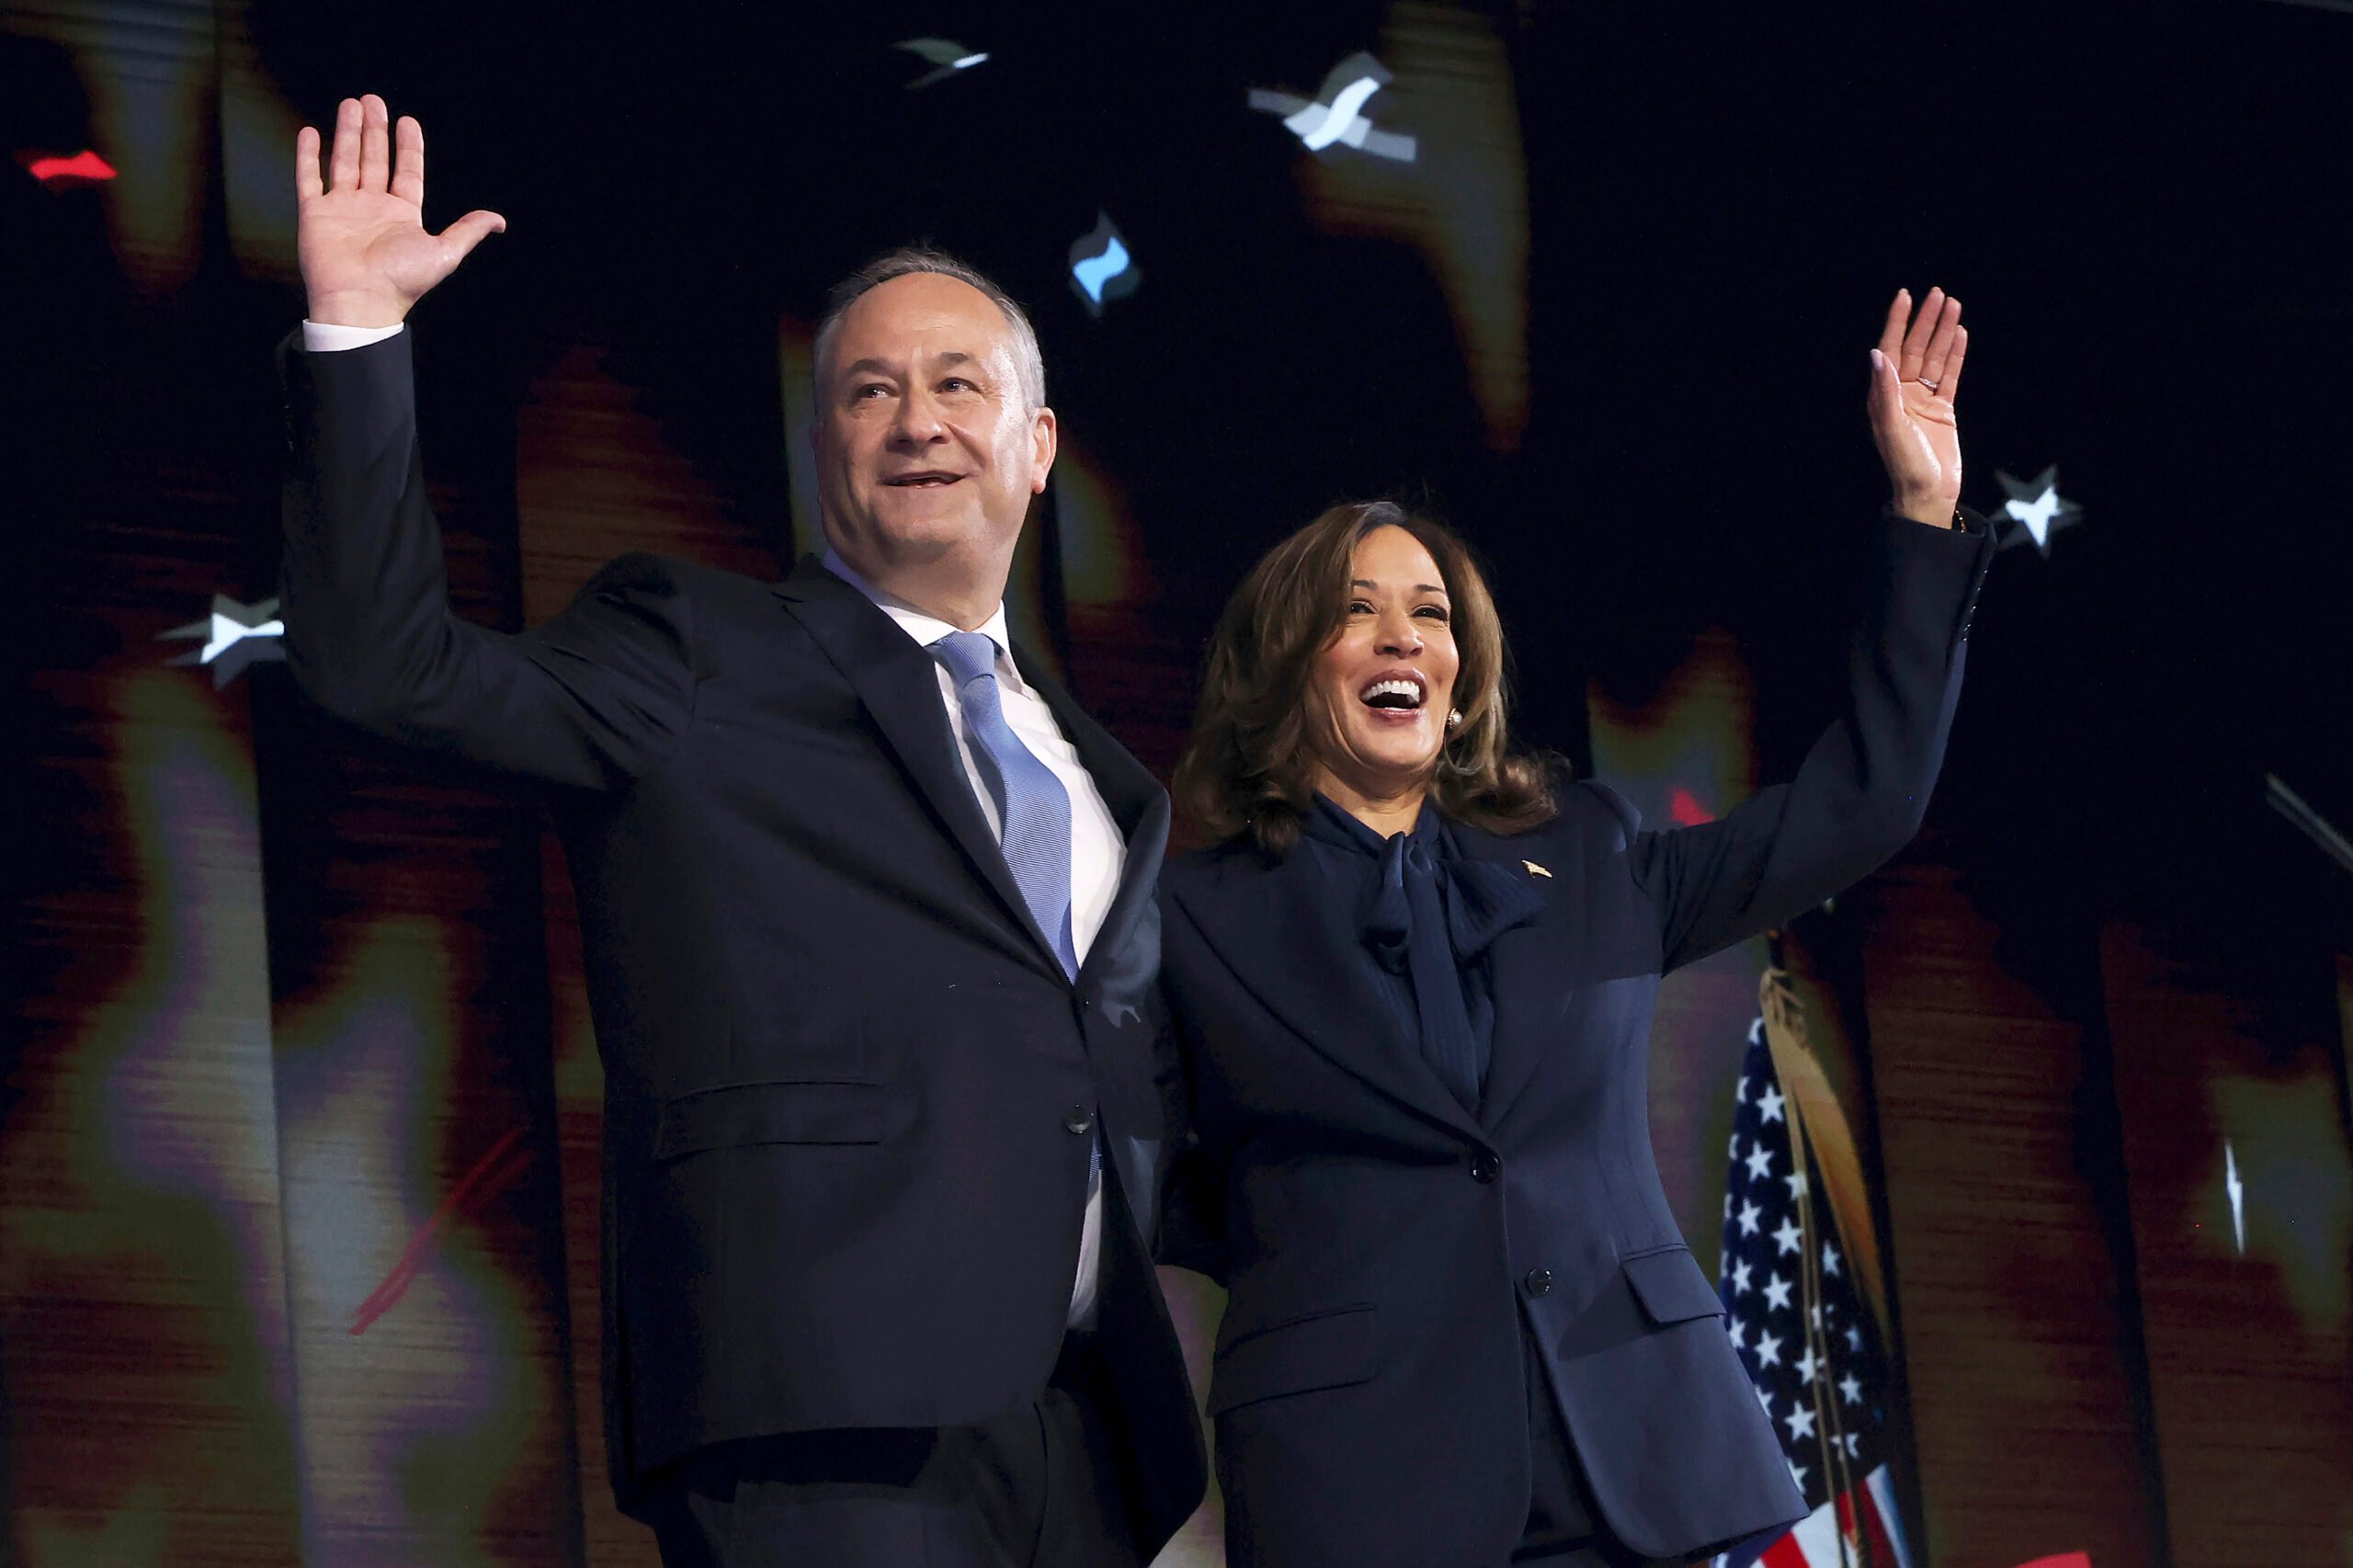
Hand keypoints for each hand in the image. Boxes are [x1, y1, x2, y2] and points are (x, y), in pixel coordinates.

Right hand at [295, 94, 504, 327]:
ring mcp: (343, 209)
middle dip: (374, 130)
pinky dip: (308, 156)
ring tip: (350, 104)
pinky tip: (310, 132)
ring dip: (347, 133)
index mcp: (402, 214)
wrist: (361, 301)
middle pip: (374, 159)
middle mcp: (372, 207)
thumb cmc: (403, 280)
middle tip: (373, 100)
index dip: (408, 146)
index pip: (407, 171)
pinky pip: (309, 179)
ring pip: (344, 161)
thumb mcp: (445, 252)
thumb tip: (499, 221)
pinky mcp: (315, 214)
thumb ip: (467, 231)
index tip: (407, 121)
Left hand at [1866, 287, 1966, 526]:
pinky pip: (1949, 376)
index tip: (1905, 297)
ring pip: (1933, 359)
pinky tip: (1960, 335)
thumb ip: (1885, 391)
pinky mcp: (1943, 410)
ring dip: (1942, 333)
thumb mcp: (1891, 428)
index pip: (1889, 350)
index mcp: (1884, 397)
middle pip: (1914, 349)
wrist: (1929, 494)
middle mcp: (1902, 395)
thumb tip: (1876, 355)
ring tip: (1954, 306)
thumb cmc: (1905, 465)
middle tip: (1938, 294)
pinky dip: (1954, 356)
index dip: (1896, 323)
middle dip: (1925, 322)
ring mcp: (1923, 401)